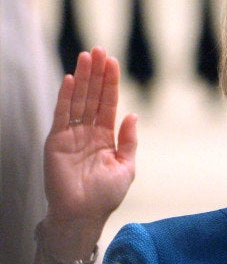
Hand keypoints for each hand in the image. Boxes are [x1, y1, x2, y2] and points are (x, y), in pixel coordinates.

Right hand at [44, 47, 136, 224]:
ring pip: (79, 100)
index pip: (108, 103)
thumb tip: (132, 114)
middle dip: (97, 73)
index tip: (113, 61)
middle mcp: (88, 133)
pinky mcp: (56, 141)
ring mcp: (71, 135)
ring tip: (87, 56)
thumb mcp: (126, 165)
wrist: (84, 214)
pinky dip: (66, 97)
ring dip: (83, 78)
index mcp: (105, 137)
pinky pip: (62, 115)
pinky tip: (72, 79)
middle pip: (93, 96)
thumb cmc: (106, 195)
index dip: (110, 83)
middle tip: (99, 50)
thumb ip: (129, 140)